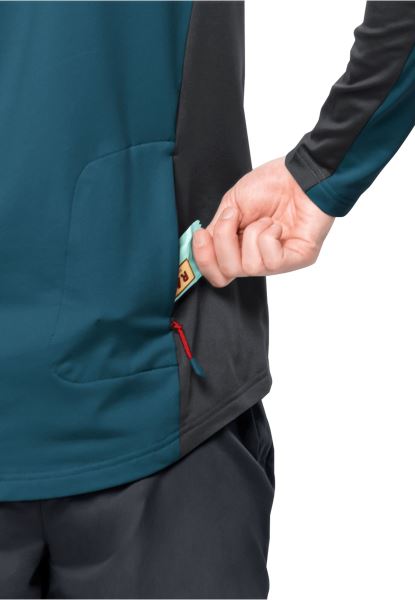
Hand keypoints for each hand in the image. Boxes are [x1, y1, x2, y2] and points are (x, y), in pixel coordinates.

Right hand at [192, 157, 334, 286]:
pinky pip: (271, 262)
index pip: (217, 273)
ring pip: (248, 267)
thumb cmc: (271, 185)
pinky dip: (268, 237)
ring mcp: (277, 261)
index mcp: (240, 247)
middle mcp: (257, 258)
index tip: (200, 236)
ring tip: (265, 219)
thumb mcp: (231, 205)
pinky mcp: (297, 259)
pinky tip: (277, 225)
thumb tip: (201, 246)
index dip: (203, 260)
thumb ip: (216, 230)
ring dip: (251, 235)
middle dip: (223, 242)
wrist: (300, 173)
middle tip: (233, 217)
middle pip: (226, 274)